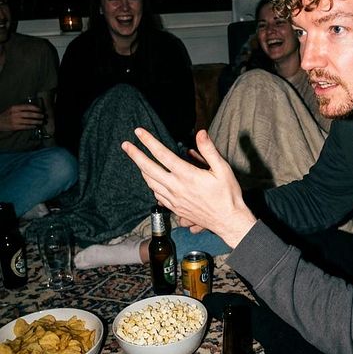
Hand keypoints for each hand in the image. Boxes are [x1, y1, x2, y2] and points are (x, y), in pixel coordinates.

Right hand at [0, 103, 43, 131]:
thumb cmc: (7, 115)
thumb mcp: (12, 109)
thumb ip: (21, 108)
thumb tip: (33, 109)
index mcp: (15, 108)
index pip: (27, 107)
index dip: (35, 108)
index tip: (40, 109)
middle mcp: (15, 114)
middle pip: (29, 114)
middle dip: (38, 115)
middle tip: (43, 116)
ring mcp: (15, 121)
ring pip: (29, 121)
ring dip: (36, 121)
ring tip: (41, 122)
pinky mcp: (15, 127)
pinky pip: (26, 127)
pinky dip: (31, 126)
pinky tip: (35, 126)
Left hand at [121, 128, 256, 248]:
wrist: (228, 221)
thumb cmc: (228, 194)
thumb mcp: (223, 169)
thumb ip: (209, 150)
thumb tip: (200, 133)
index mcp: (187, 175)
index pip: (162, 154)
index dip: (148, 142)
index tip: (138, 132)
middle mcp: (176, 187)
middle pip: (149, 168)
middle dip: (135, 155)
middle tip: (125, 145)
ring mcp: (174, 199)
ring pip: (150, 182)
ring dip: (141, 169)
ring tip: (136, 159)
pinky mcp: (175, 208)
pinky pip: (157, 194)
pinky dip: (151, 184)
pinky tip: (151, 180)